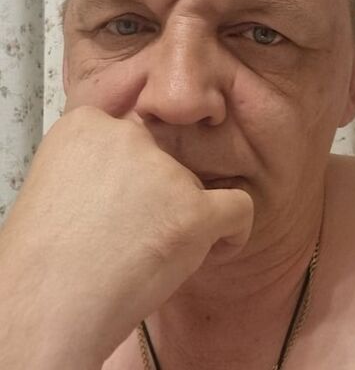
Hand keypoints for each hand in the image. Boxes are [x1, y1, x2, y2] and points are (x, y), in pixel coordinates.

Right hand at [0, 105, 253, 368]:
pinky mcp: (193, 208)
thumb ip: (97, 167)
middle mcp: (128, 135)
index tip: (115, 207)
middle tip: (130, 235)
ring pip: (193, 189)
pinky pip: (237, 208)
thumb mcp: (57, 185)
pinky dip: (230, 231)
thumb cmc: (42, 260)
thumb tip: (132, 181)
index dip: (127, 178)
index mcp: (87, 125)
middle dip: (154, 196)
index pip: (129, 140)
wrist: (44, 304)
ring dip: (180, 219)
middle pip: (162, 162)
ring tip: (146, 257)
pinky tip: (210, 249)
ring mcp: (164, 170)